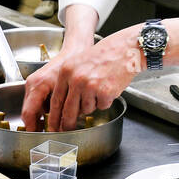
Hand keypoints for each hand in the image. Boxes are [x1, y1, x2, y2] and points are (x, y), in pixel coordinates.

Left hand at [22, 31, 141, 131]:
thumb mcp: (79, 63)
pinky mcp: (105, 92)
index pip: (56, 100)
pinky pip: (101, 106)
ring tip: (100, 88)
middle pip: (68, 110)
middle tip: (67, 129)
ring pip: (87, 109)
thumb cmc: (104, 55)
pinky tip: (109, 87)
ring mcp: (90, 86)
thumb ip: (69, 82)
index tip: (53, 126)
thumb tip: (64, 106)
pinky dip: (105, 101)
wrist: (125, 49)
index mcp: (66, 71)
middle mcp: (76, 79)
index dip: (54, 117)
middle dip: (68, 123)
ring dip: (93, 104)